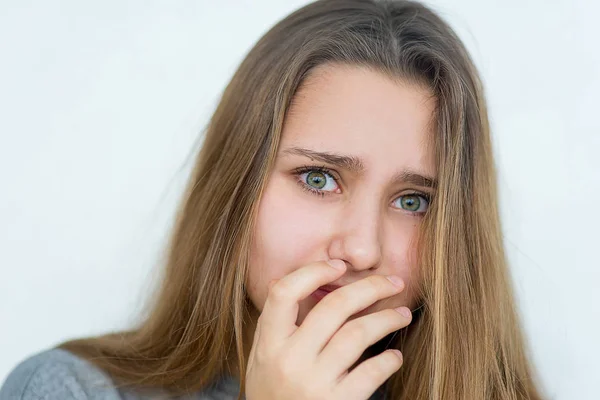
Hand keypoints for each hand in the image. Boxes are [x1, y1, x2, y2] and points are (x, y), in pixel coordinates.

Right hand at [245, 259, 411, 399]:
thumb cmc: (271, 396)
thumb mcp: (259, 361)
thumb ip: (271, 325)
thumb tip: (278, 281)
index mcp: (269, 344)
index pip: (284, 292)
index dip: (314, 272)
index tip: (338, 266)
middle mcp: (290, 360)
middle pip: (334, 307)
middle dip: (370, 287)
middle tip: (393, 281)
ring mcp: (314, 383)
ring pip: (358, 334)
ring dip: (387, 319)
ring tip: (402, 314)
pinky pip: (371, 373)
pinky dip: (389, 361)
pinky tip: (395, 357)